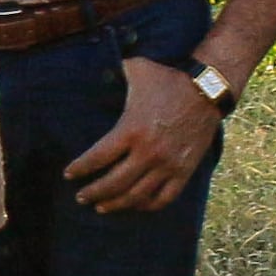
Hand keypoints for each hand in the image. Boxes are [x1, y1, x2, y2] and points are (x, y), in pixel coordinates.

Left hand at [66, 57, 226, 214]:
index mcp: (131, 129)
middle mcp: (148, 152)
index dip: (80, 168)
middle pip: (113, 183)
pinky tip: (135, 205)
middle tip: (81, 196)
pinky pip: (163, 198)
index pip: (97, 158)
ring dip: (115, 204)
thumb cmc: (168, 78)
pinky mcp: (184, 171)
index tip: (69, 174)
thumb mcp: (137, 70)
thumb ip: (113, 72)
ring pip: (136, 196)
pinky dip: (147, 205)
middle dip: (93, 192)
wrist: (207, 89)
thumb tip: (94, 68)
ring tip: (101, 207)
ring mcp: (167, 164)